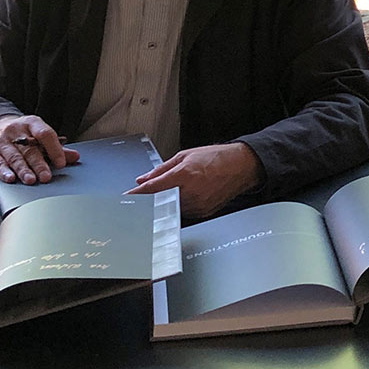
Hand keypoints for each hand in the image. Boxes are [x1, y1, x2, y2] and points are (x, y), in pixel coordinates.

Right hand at [0, 115, 79, 184]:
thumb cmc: (24, 134)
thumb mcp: (40, 135)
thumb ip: (57, 147)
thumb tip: (75, 157)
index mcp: (32, 123)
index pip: (45, 134)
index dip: (54, 149)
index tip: (61, 163)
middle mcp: (16, 131)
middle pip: (30, 149)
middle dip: (39, 164)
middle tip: (46, 176)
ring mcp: (2, 141)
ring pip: (15, 157)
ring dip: (23, 170)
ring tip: (31, 180)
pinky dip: (5, 171)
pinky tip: (11, 178)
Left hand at [125, 142, 264, 217]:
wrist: (241, 166)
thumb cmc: (217, 157)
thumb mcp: (186, 155)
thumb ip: (162, 168)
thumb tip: (143, 178)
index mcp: (184, 175)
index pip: (153, 188)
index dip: (137, 195)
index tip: (126, 198)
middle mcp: (191, 192)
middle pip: (160, 202)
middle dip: (151, 200)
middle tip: (144, 198)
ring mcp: (198, 205)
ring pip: (171, 209)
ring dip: (165, 203)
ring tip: (171, 193)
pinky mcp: (204, 213)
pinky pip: (184, 212)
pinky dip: (179, 206)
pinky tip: (184, 197)